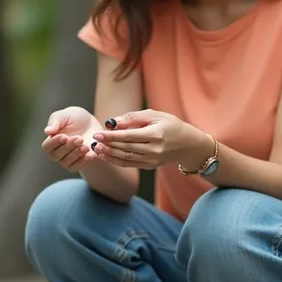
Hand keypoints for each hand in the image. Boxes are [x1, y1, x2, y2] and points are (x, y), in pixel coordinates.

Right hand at [42, 106, 102, 171]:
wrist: (92, 124)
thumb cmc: (75, 117)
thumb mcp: (65, 115)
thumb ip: (55, 121)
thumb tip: (47, 131)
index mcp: (51, 140)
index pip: (47, 146)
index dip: (54, 143)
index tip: (64, 136)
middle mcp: (56, 152)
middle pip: (57, 155)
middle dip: (68, 147)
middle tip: (80, 138)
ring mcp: (67, 159)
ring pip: (67, 162)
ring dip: (76, 154)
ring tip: (86, 146)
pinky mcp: (78, 163)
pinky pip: (76, 167)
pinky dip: (83, 162)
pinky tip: (91, 155)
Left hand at [90, 109, 212, 169]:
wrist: (188, 144)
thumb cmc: (171, 125)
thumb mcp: (155, 115)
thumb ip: (133, 118)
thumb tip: (112, 122)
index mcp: (156, 134)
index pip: (129, 136)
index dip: (112, 136)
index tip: (98, 132)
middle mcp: (154, 149)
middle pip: (126, 148)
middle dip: (108, 145)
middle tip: (93, 141)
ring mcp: (152, 160)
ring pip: (126, 158)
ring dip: (109, 154)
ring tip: (96, 149)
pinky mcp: (150, 166)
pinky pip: (130, 164)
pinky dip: (116, 160)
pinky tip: (106, 156)